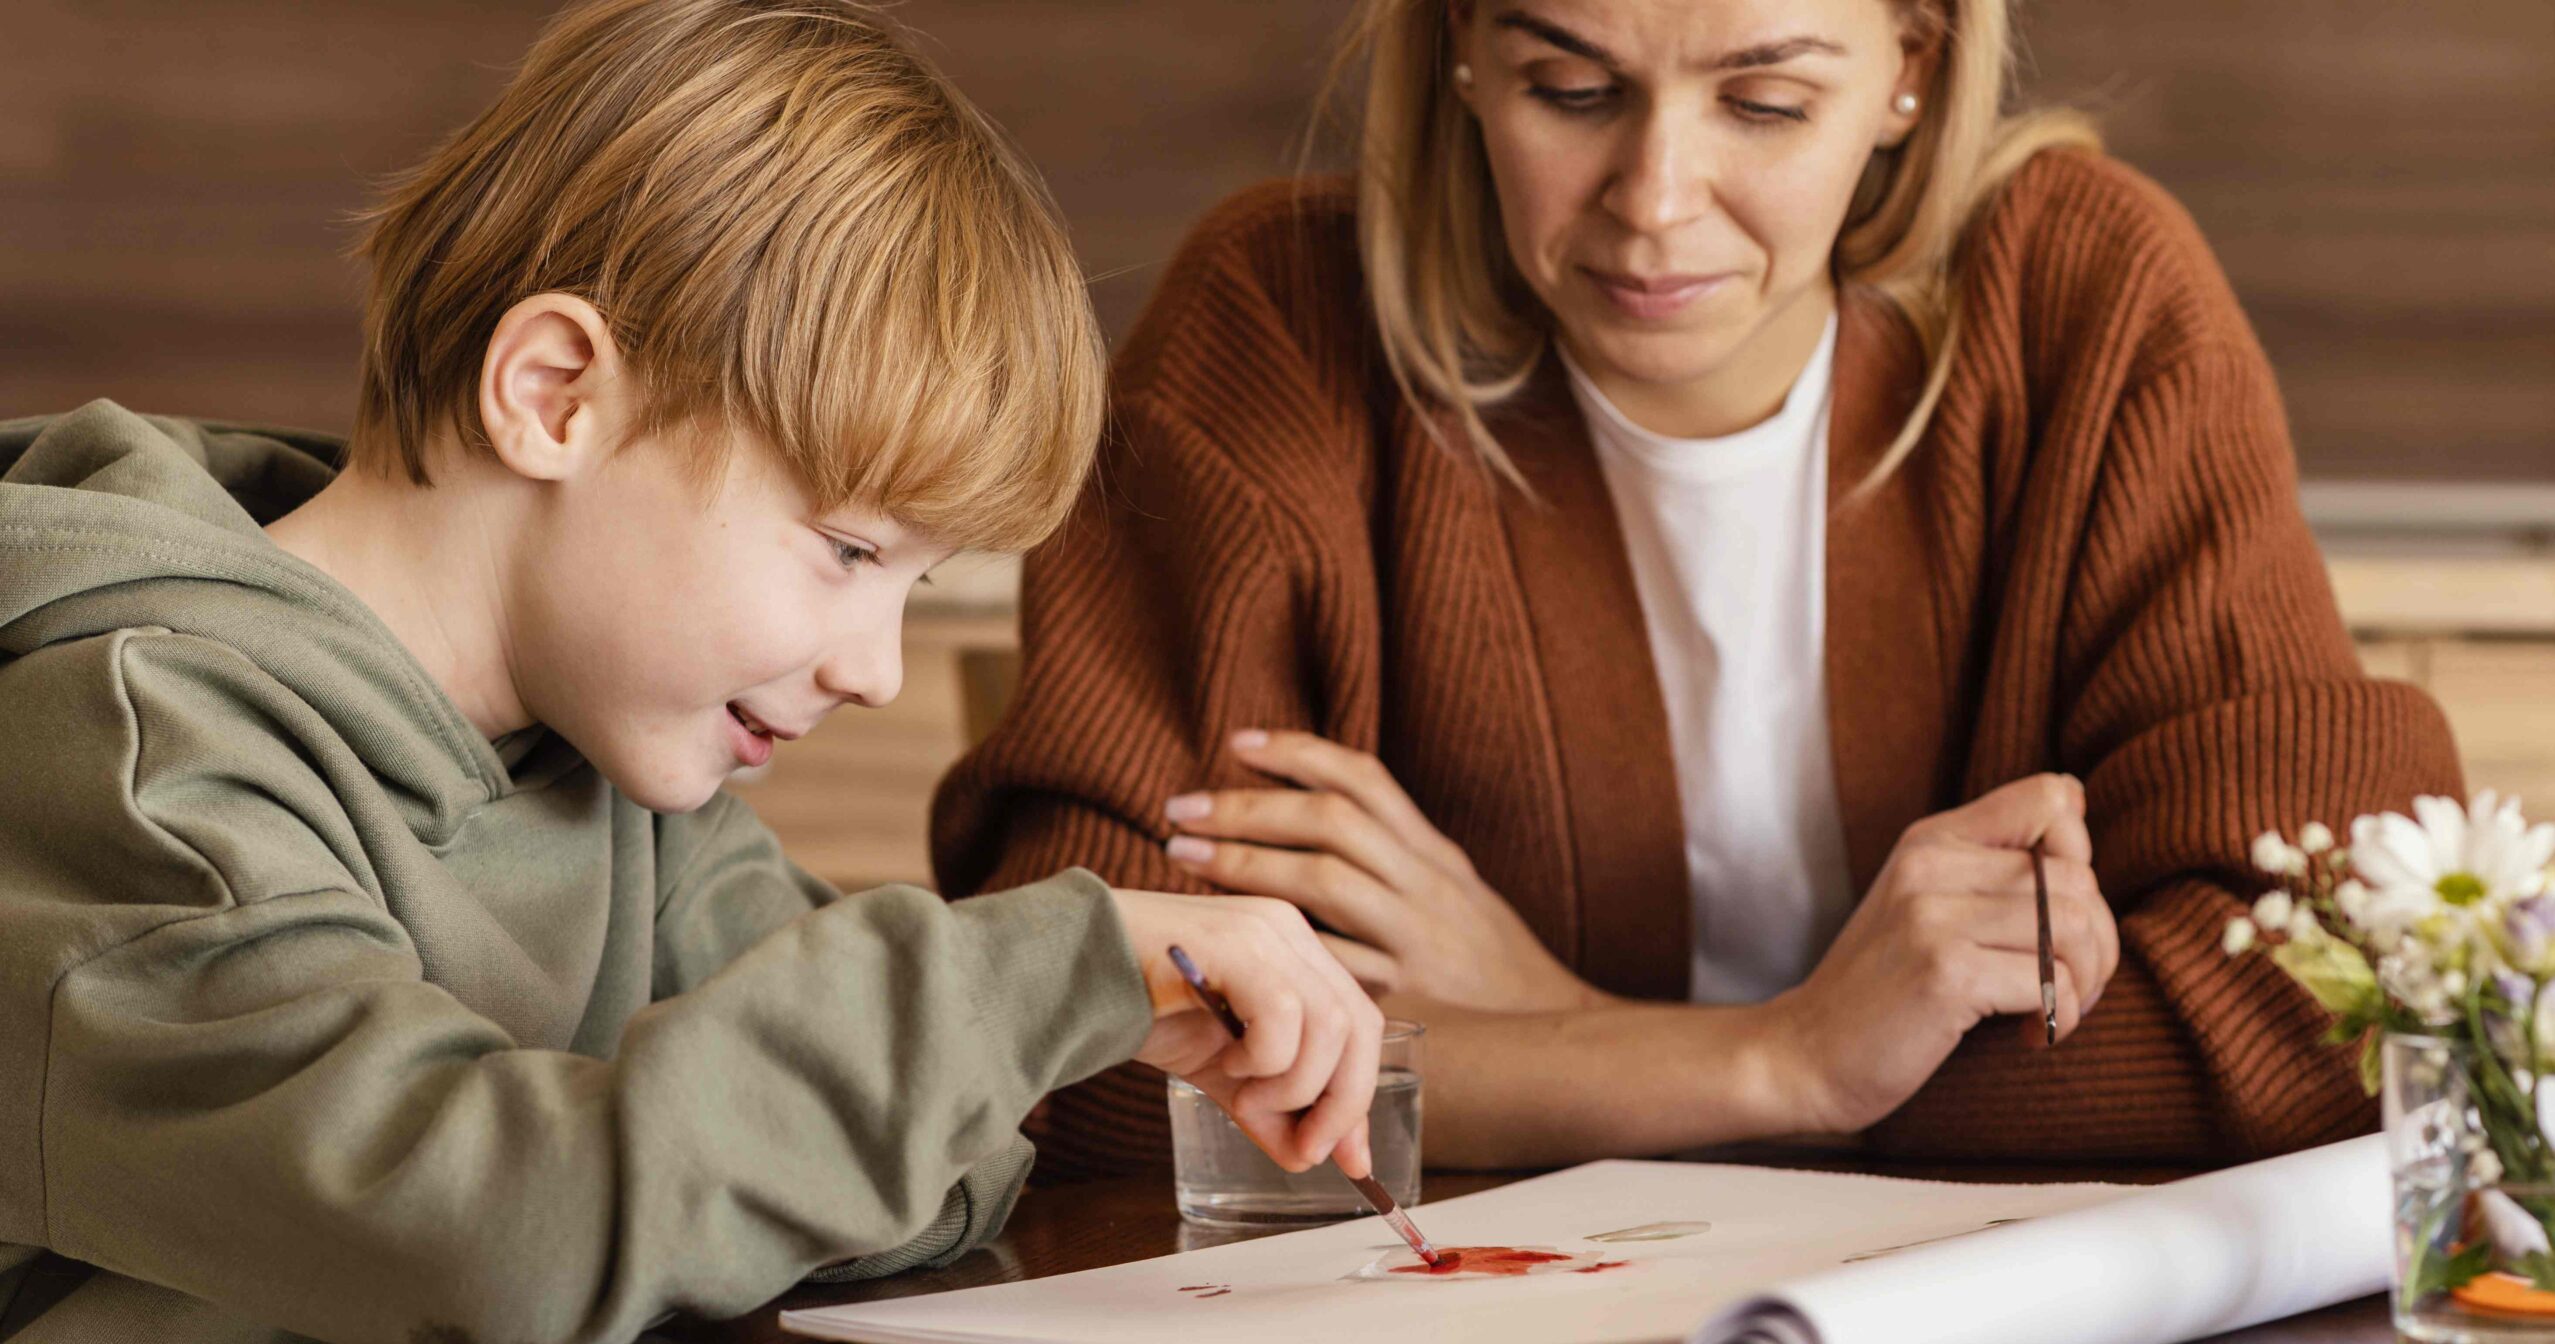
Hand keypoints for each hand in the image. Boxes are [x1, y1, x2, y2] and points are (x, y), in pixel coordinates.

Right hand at [1108, 887, 1383, 1175]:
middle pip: (1358, 1024)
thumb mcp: (1221, 1067)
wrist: (1069, 974)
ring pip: (1330, 1023)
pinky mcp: (1236, 942)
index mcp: (1294, 951)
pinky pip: (1285, 1014)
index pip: (1358, 1021)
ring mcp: (1264, 931)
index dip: (1359, 1090)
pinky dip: (1267, 1058)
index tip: (1348, 1156)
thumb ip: (1268, 1105)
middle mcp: (1288, 930)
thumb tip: (1311, 1156)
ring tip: (1244, 1095)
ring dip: (1295, 1084)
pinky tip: (1227, 1064)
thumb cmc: (1142, 1007)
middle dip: (1341, 1102)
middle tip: (1306, 1149)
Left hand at [1160, 729, 1608, 1012]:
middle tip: (1180, 809)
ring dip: (1246, 864)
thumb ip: (1396, 851)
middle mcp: (1427, 885)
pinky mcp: (1406, 998)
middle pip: (1330, 822)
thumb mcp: (1454, 888)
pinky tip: (1234, 936)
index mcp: (1435, 853)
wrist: (1557, 1032)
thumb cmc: (1487, 958)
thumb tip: (1318, 804)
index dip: (1298, 753)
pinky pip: (1333, 963)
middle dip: (1248, 809)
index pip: (1364, 779)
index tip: (1235, 744)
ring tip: (1186, 855)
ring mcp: (1416, 941)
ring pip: (1325, 883)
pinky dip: (1281, 943)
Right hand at [1764, 773, 2119, 1134]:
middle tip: (2065, 988)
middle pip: (2079, 877)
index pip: (2051, 797)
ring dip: (2084, 984)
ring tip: (2050, 1011)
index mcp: (1932, 838)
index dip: (2080, 854)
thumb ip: (1988, 865)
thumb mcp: (1923, 904)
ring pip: (2077, 927)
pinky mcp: (1944, 972)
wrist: (1804, 1055)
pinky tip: (2025, 1035)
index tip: (2053, 914)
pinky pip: (2053, 984)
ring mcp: (1933, 916)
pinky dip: (2059, 1018)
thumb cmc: (1882, 989)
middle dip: (2096, 944)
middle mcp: (1931, 863)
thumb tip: (2077, 809)